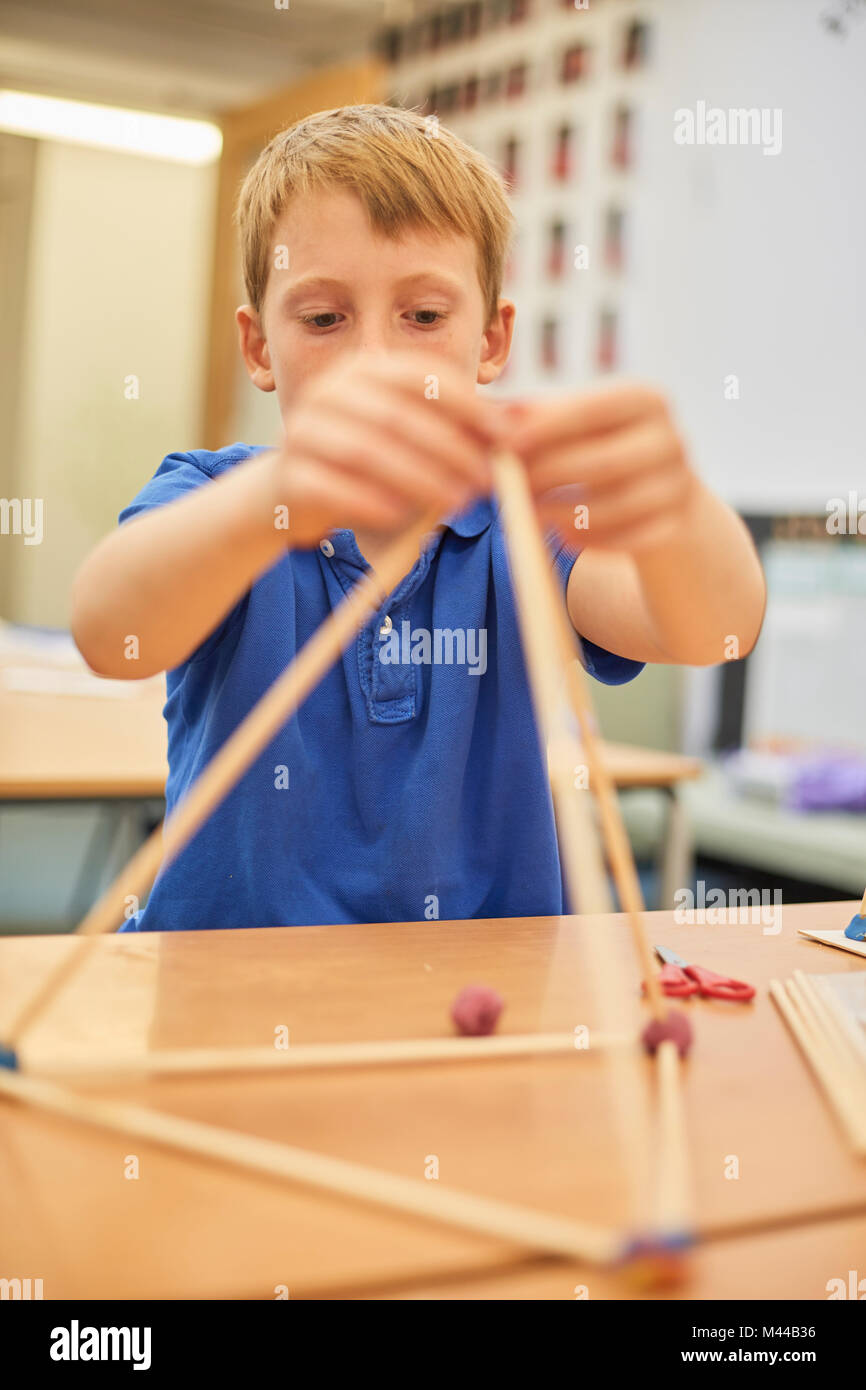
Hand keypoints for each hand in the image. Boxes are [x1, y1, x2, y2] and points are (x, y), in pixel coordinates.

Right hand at [268, 352, 503, 547]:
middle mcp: (328, 391)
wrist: (296, 493)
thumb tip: (521, 422)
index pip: (420, 376)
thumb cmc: (371, 465)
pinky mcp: (288, 476)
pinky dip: (371, 503)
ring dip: (419, 479)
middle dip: (450, 449)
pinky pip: (332, 488)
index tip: (506, 436)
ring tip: (458, 503)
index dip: (467, 405)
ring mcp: (302, 431)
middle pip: (397, 415)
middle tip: (487, 481)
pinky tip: (404, 518)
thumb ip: (460, 428)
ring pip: (366, 451)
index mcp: (363, 370)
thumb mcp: (414, 439)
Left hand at [506, 383, 698, 553]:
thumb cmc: (600, 446)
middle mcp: (671, 439)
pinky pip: (628, 539)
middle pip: (604, 462)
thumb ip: (536, 416)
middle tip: (508, 487)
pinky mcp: (675, 525)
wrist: (657, 488)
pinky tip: (561, 535)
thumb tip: (491, 413)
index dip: (547, 428)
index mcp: (646, 400)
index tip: (507, 445)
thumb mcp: (575, 424)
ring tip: (529, 513)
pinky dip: (589, 540)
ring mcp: (678, 484)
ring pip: (616, 506)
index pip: (592, 410)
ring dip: (563, 513)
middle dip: (549, 477)